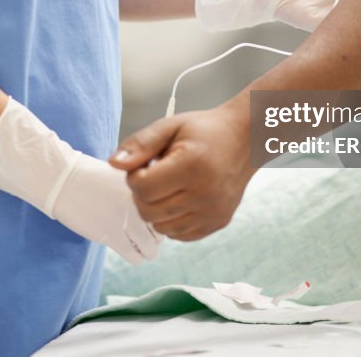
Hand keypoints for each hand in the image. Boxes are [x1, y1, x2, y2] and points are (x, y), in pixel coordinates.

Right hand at [51, 155, 161, 264]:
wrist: (63, 179)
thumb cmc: (93, 177)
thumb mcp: (124, 174)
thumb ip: (143, 189)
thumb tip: (163, 207)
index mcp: (143, 186)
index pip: (167, 210)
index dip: (163, 219)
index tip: (155, 223)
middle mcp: (138, 202)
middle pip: (161, 230)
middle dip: (156, 237)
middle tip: (149, 238)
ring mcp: (124, 219)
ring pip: (150, 247)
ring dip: (148, 250)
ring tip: (143, 249)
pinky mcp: (110, 234)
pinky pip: (134, 255)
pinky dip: (135, 257)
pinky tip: (130, 251)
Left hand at [109, 100, 255, 240]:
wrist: (246, 140)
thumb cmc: (204, 131)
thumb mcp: (170, 126)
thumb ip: (140, 144)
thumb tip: (114, 164)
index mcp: (192, 166)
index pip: (143, 188)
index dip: (134, 177)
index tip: (145, 165)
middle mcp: (206, 193)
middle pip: (148, 211)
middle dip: (142, 194)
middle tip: (155, 175)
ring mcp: (213, 212)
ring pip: (161, 227)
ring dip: (156, 209)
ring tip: (169, 186)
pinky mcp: (218, 223)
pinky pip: (179, 235)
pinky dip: (172, 220)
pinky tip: (180, 199)